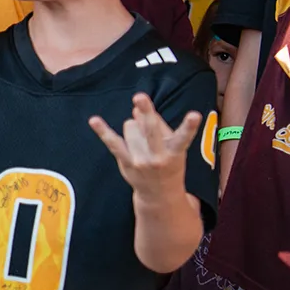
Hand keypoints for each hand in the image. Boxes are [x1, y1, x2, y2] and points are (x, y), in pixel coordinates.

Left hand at [88, 92, 203, 201]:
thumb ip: (157, 125)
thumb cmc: (169, 162)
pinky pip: (113, 143)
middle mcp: (158, 157)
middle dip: (146, 112)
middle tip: (139, 96)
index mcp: (175, 151)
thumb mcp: (172, 145)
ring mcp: (140, 161)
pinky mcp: (126, 162)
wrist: (159, 193)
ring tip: (141, 139)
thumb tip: (136, 109)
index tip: (195, 115)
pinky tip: (94, 120)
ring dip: (134, 126)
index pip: (183, 136)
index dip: (189, 126)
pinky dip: (103, 131)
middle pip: (151, 130)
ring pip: (131, 127)